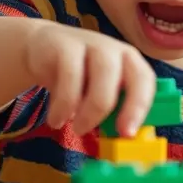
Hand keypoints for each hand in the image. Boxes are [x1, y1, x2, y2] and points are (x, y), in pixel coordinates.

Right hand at [24, 23, 156, 135]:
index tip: (127, 134)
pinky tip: (56, 119)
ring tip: (76, 128)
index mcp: (128, 62)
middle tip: (99, 133)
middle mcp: (115, 50)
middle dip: (121, 108)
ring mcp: (91, 43)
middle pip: (130, 75)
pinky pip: (69, 73)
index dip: (140, 106)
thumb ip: (111, 110)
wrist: (36, 48)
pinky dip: (63, 103)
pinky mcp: (64, 45)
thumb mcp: (94, 92)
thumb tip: (123, 139)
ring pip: (103, 72)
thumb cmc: (74, 77)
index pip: (146, 79)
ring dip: (90, 108)